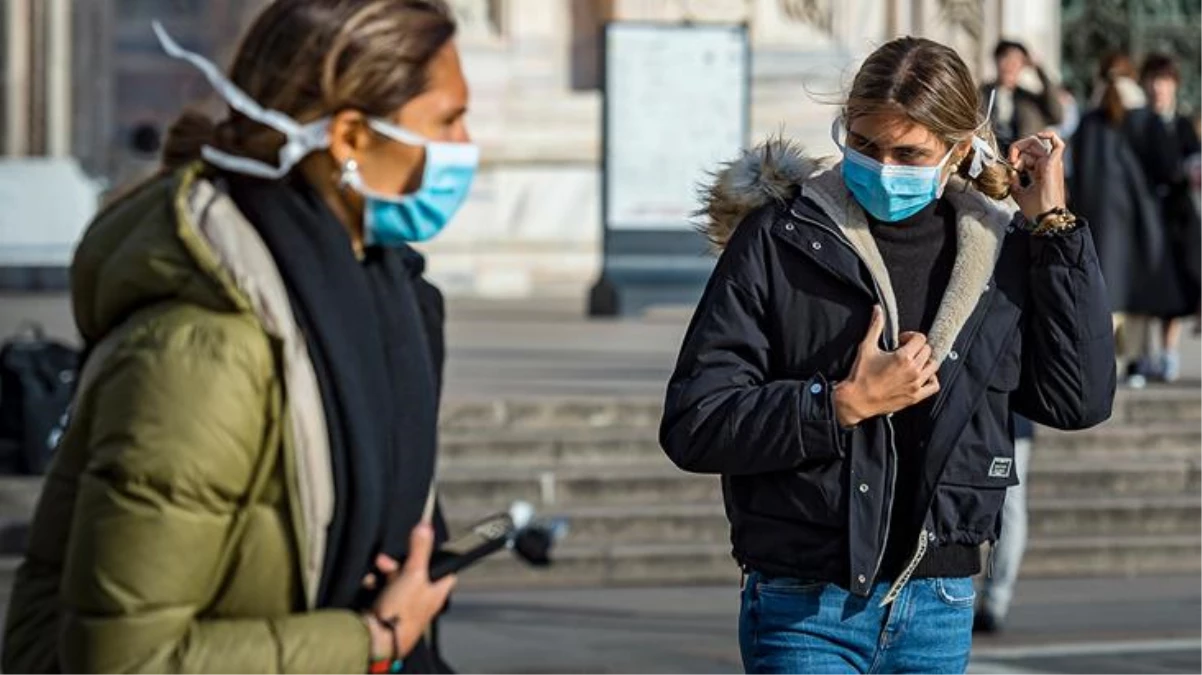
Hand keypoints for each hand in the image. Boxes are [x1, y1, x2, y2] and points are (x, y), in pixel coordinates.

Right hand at [362, 524, 455, 660]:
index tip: (426, 546)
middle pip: (415, 572)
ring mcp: (404, 605)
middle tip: (388, 561)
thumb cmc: (402, 614)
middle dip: (399, 563)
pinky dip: (374, 584)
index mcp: (436, 592)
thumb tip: (426, 526)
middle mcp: (422, 599)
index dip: (437, 557)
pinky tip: (369, 583)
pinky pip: (382, 590)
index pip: (445, 570)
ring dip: (384, 572)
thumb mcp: (414, 574)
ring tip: (376, 571)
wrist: (376, 639)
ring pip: (396, 580)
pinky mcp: (387, 610)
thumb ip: (420, 549)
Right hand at [833, 306, 939, 426]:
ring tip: (913, 362)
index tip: (900, 341)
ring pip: (933, 366)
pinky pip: (934, 385)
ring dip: (925, 361)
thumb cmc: (860, 374)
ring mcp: (916, 384)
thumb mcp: (866, 347)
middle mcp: (913, 370)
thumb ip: (875, 326)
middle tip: (904, 351)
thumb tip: (877, 309)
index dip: (910, 336)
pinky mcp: (915, 396)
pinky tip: (921, 375)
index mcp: (903, 357)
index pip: (920, 338)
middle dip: (917, 347)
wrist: (857, 400)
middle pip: (928, 350)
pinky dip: (931, 378)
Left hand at [1008, 132, 1067, 220]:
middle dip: (1016, 149)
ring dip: (1022, 148)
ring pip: (1036, 144)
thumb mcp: (1018, 192)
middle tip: (1011, 162)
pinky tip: (1040, 135)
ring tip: (1015, 163)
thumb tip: (1010, 171)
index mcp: (1039, 170)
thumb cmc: (1035, 209)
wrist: (1044, 217)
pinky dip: (1050, 136)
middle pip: (1030, 146)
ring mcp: (1052, 163)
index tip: (1009, 166)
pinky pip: (1058, 144)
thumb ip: (1014, 180)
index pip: (1026, 154)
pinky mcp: (1054, 164)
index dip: (1015, 156)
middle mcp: (1047, 164)